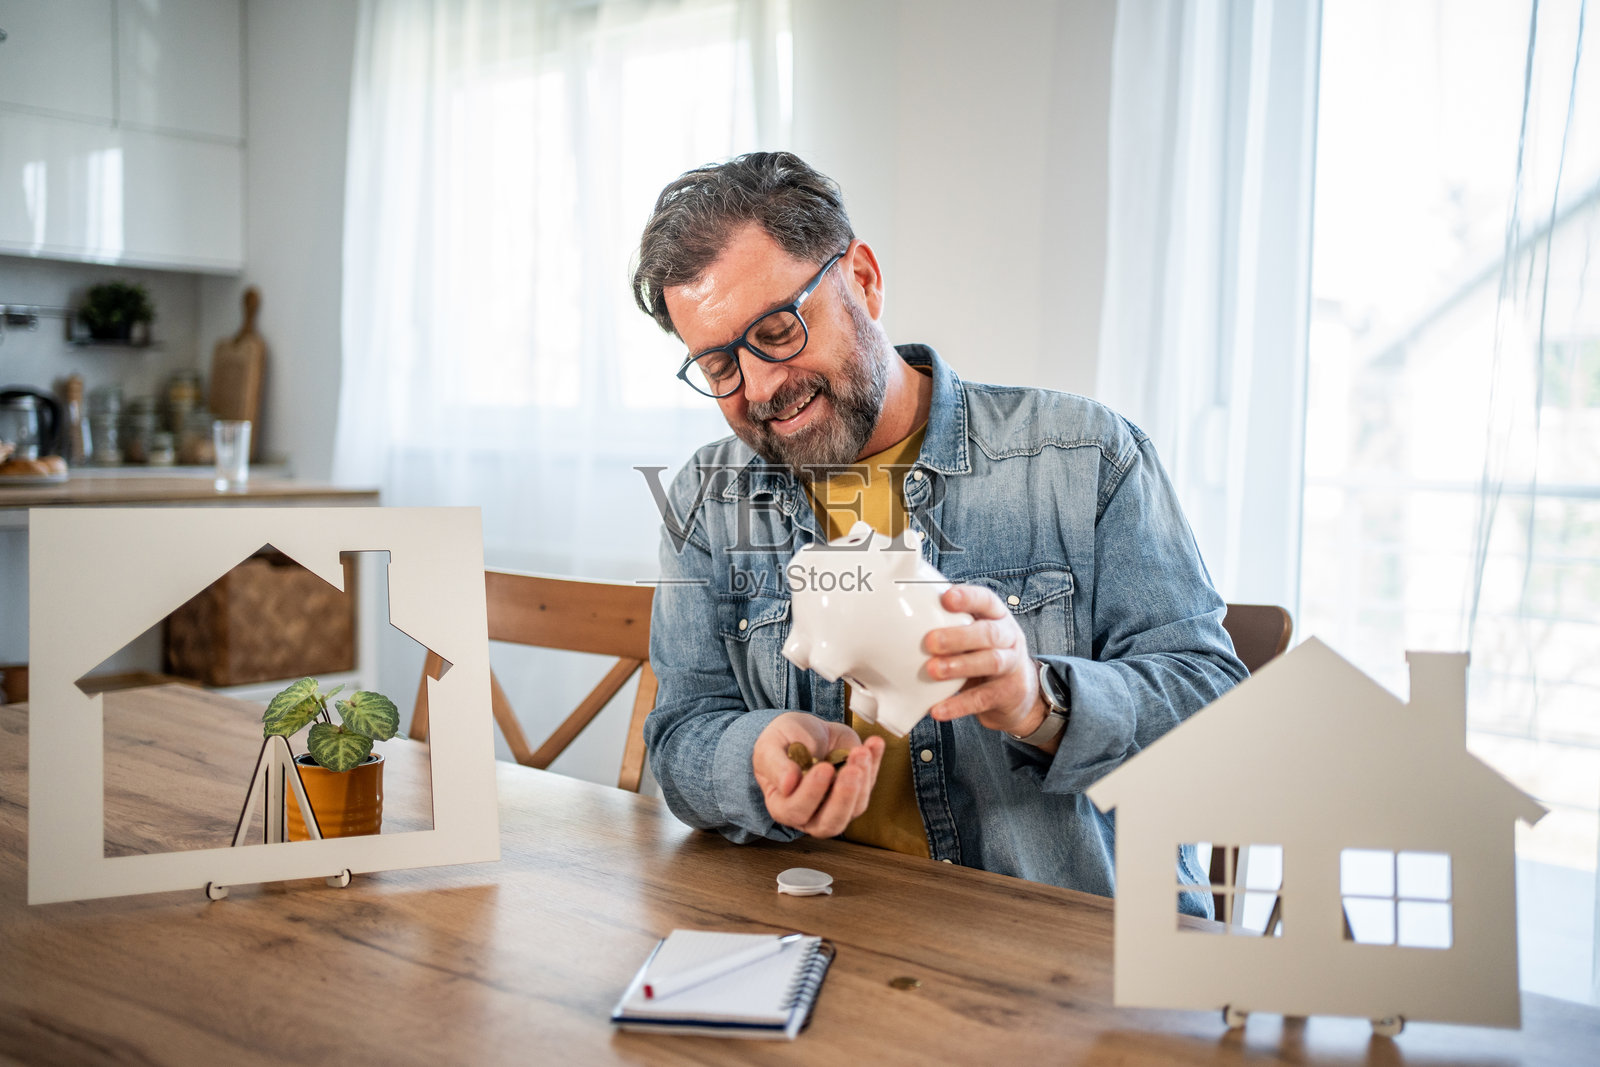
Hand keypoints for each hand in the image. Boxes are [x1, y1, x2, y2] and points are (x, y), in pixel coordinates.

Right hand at [753, 712, 885, 836]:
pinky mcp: (857, 790)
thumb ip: (775, 765)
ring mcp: (837, 804)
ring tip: (861, 751)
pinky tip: (874, 744)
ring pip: (856, 807)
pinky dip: (875, 763)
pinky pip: (870, 782)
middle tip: (851, 770)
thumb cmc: (783, 742)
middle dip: (844, 797)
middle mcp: (811, 813)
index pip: (797, 811)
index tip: (823, 768)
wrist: (804, 731)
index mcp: (783, 806)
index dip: (811, 793)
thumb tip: (787, 784)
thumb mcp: (770, 746)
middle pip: (831, 822)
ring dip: (863, 779)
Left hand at [924, 584, 1048, 736]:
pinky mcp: (1008, 694)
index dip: (968, 598)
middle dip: (959, 636)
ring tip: (932, 670)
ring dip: (960, 666)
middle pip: (989, 633)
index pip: (986, 600)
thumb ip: (951, 624)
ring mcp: (1012, 665)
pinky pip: (983, 698)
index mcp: (997, 617)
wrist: (1018, 693)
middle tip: (930, 641)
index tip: (946, 598)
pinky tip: (938, 709)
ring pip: (991, 662)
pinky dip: (959, 705)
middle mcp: (1009, 638)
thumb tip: (903, 616)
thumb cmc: (984, 654)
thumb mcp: (975, 634)